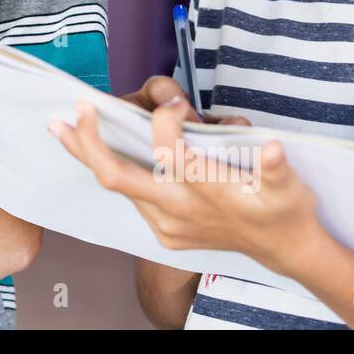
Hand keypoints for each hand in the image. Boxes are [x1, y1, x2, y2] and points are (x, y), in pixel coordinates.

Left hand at [50, 97, 323, 274]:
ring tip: (64, 129)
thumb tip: (272, 149)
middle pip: (117, 175)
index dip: (166, 117)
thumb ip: (275, 168)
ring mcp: (167, 225)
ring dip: (90, 155)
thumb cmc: (285, 210)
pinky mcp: (165, 232)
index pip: (166, 148)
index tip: (177, 102)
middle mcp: (178, 211)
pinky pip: (130, 197)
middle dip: (87, 144)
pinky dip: (112, 172)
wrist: (284, 250)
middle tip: (65, 115)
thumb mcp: (289, 187)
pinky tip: (96, 152)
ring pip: (118, 186)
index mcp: (205, 192)